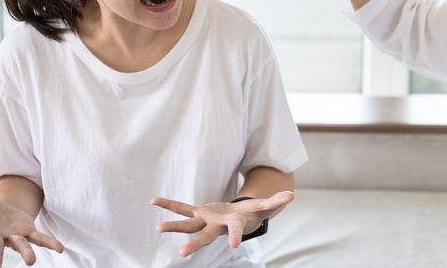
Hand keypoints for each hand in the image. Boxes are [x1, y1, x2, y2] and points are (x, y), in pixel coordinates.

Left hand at [151, 191, 294, 256]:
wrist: (238, 220)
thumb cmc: (252, 214)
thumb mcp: (264, 207)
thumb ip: (276, 201)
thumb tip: (292, 195)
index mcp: (234, 225)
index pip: (236, 232)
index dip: (235, 237)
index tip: (233, 246)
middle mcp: (217, 227)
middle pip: (205, 236)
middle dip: (195, 244)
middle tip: (182, 253)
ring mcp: (206, 221)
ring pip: (189, 225)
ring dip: (174, 227)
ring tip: (158, 229)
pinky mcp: (199, 212)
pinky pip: (182, 208)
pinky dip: (169, 204)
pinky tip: (154, 201)